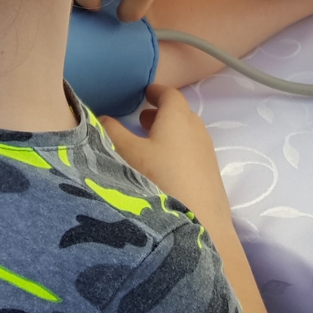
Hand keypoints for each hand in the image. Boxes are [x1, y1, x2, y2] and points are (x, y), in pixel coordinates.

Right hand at [98, 85, 232, 226]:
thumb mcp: (128, 154)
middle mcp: (196, 129)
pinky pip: (192, 151)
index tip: (145, 92)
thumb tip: (102, 117)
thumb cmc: (161, 180)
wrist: (200, 221)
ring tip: (151, 144)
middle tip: (142, 118)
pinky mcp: (210, 173)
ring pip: (187, 133)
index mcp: (178, 117)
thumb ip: (111, 132)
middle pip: (180, 113)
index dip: (156, 91)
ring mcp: (206, 152)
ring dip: (170, 132)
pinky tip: (165, 169)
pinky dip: (178, 149)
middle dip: (161, 113)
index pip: (169, 94)